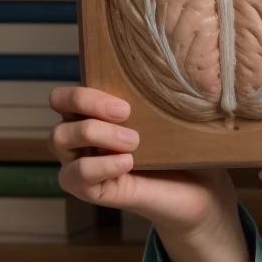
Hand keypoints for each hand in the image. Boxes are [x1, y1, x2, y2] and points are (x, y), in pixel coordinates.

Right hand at [48, 85, 235, 238]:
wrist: (203, 193)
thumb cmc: (188, 150)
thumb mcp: (177, 117)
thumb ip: (163, 95)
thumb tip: (172, 68)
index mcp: (100, 113)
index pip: (68, 94)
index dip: (85, 93)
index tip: (125, 104)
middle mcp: (85, 136)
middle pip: (59, 107)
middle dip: (88, 103)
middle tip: (126, 114)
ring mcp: (85, 163)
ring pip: (59, 139)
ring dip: (95, 133)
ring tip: (134, 142)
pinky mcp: (92, 191)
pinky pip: (75, 176)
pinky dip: (100, 166)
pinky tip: (127, 163)